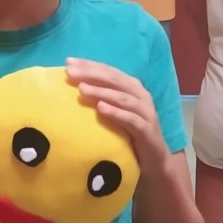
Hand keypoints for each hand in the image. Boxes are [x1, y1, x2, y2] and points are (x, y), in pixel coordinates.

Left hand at [64, 57, 169, 176]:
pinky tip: (101, 109)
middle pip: (115, 80)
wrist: (154, 159)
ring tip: (82, 89)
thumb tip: (75, 87)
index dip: (89, 65)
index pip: (109, 71)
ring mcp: (145, 112)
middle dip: (92, 74)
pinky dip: (116, 112)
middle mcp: (140, 95)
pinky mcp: (147, 130)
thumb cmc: (130, 134)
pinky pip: (131, 119)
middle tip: (71, 72)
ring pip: (122, 98)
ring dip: (101, 92)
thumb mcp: (116, 112)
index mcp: (131, 87)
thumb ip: (101, 98)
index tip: (68, 62)